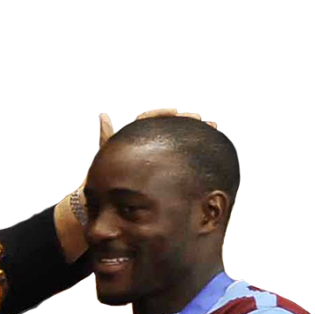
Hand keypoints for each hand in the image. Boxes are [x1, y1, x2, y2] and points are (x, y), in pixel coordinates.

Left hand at [79, 108, 218, 196]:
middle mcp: (149, 143)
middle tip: (199, 119)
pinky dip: (197, 147)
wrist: (112, 200)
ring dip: (196, 130)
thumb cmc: (108, 177)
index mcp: (134, 136)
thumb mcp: (108, 156)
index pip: (149, 118)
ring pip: (180, 138)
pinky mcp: (167, 165)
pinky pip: (184, 153)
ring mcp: (159, 153)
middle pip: (169, 125)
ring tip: (212, 126)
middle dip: (185, 120)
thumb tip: (102, 115)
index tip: (175, 111)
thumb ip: (107, 135)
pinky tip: (211, 143)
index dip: (162, 113)